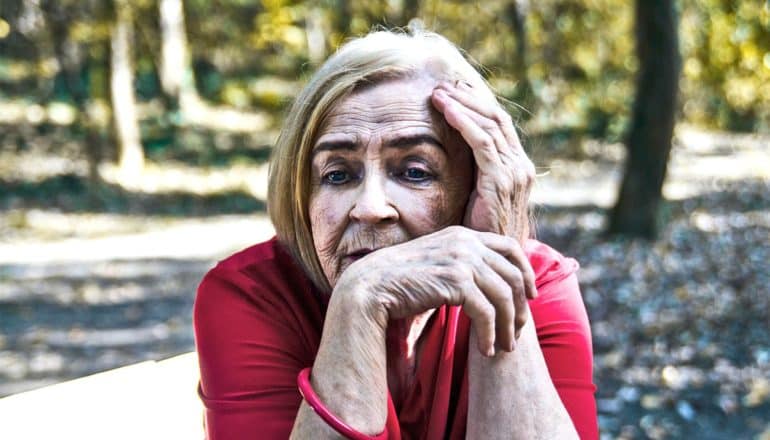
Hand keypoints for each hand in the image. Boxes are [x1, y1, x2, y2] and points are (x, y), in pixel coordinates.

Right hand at [334, 226, 536, 355]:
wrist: (368, 288)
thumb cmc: (399, 282)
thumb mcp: (435, 264)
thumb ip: (459, 265)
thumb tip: (483, 281)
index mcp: (462, 234)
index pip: (510, 247)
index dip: (525, 272)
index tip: (528, 296)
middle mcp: (465, 242)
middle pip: (512, 274)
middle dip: (519, 307)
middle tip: (517, 332)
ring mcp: (461, 259)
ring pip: (503, 295)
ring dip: (507, 326)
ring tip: (503, 348)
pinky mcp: (455, 280)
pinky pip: (486, 312)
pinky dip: (489, 334)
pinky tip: (485, 351)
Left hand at [431, 81, 534, 240]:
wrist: (495, 265)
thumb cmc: (480, 235)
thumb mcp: (477, 199)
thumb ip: (472, 177)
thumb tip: (447, 158)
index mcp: (516, 167)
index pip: (497, 124)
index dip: (475, 104)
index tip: (451, 91)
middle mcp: (520, 166)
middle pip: (495, 118)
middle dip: (467, 98)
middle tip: (441, 86)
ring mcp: (515, 172)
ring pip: (490, 125)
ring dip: (462, 105)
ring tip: (438, 94)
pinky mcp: (502, 181)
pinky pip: (484, 143)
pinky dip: (465, 123)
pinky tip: (447, 111)